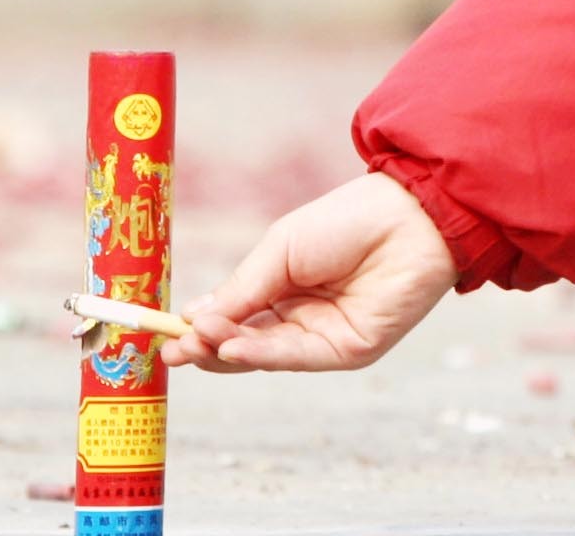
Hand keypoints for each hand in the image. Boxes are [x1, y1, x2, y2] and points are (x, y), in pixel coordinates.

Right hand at [165, 172, 457, 372]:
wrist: (409, 217)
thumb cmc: (346, 221)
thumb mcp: (279, 250)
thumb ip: (242, 288)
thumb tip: (194, 319)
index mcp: (282, 286)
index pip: (233, 316)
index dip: (200, 327)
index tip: (165, 332)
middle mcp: (299, 315)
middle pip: (242, 343)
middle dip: (204, 347)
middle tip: (170, 349)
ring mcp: (321, 336)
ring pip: (263, 355)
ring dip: (225, 351)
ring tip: (193, 343)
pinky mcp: (346, 351)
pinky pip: (294, 357)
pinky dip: (259, 355)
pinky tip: (230, 347)